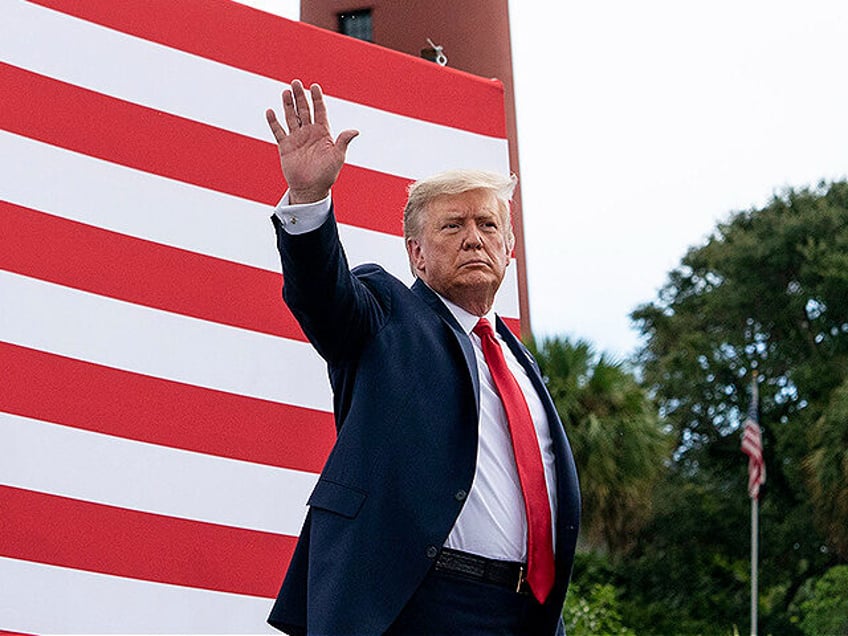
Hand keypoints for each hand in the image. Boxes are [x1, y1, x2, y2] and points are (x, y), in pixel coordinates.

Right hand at [265, 80, 358, 203]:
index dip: (317, 98)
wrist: (311, 190)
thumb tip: (355, 131)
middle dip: (300, 97)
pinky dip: (274, 122)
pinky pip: (278, 132)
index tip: (314, 86)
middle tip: (296, 82)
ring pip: (291, 117)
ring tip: (285, 92)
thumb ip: (343, 141)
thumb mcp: (337, 157)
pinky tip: (271, 111)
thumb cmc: (327, 174)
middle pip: (304, 110)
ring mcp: (297, 138)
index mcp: (323, 133)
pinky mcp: (285, 146)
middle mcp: (309, 133)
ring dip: (288, 105)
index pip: (320, 111)